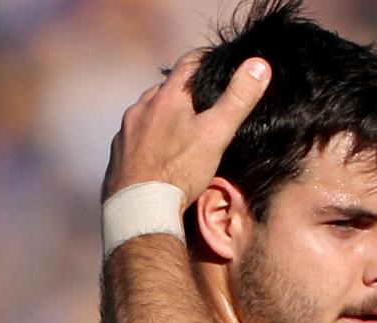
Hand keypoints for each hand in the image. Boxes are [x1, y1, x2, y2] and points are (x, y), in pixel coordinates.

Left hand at [102, 51, 270, 204]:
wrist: (140, 208)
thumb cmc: (180, 169)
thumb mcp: (217, 133)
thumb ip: (238, 99)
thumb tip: (259, 65)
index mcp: (166, 97)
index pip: (188, 63)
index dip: (206, 59)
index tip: (219, 63)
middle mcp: (141, 108)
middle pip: (166, 89)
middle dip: (185, 92)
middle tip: (205, 104)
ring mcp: (126, 130)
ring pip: (149, 112)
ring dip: (164, 115)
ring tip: (183, 130)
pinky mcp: (117, 152)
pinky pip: (136, 136)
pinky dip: (150, 138)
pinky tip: (160, 153)